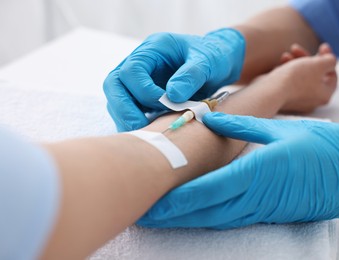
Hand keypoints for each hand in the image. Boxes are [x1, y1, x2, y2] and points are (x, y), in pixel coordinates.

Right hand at [103, 29, 245, 130]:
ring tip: (148, 134)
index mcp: (153, 48)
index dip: (144, 91)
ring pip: (117, 100)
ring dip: (128, 118)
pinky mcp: (142, 97)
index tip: (165, 104)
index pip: (132, 70)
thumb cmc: (213, 57)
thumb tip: (172, 95)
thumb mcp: (208, 61)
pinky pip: (129, 111)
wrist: (217, 64)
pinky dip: (135, 123)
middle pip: (114, 85)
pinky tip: (150, 133)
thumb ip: (192, 75)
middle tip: (142, 129)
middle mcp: (140, 63)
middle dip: (124, 108)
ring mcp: (138, 81)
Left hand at [137, 113, 338, 228]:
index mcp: (256, 172)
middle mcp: (256, 196)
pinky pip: (234, 218)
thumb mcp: (280, 129)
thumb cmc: (323, 147)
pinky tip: (195, 216)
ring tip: (160, 218)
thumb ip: (241, 125)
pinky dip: (210, 219)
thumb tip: (209, 118)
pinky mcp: (271, 213)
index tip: (152, 201)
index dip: (177, 199)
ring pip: (217, 218)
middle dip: (173, 215)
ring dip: (187, 220)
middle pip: (206, 210)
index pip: (208, 189)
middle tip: (143, 214)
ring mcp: (263, 209)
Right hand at [277, 43, 337, 112]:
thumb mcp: (319, 64)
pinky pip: (289, 81)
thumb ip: (330, 60)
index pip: (332, 75)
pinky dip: (287, 70)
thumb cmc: (296, 78)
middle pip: (315, 75)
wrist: (271, 91)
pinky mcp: (284, 97)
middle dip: (307, 58)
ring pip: (301, 76)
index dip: (328, 58)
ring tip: (286, 54)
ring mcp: (297, 100)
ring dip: (295, 62)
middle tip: (300, 48)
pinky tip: (281, 63)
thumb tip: (331, 61)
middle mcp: (312, 100)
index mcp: (325, 94)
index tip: (322, 46)